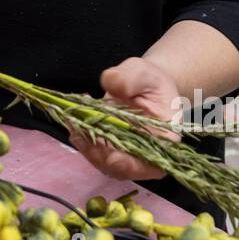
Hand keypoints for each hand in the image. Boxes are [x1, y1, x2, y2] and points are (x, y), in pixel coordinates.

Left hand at [69, 56, 181, 180]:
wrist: (142, 85)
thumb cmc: (149, 80)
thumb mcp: (143, 72)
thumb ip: (130, 78)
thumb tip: (111, 84)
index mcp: (165, 141)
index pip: (152, 163)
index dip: (132, 165)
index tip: (113, 158)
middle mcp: (147, 154)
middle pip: (122, 167)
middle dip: (98, 152)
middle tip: (79, 131)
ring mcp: (126, 155)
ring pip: (103, 161)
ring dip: (85, 144)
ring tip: (73, 120)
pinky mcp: (109, 150)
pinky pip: (93, 150)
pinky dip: (81, 137)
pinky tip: (73, 117)